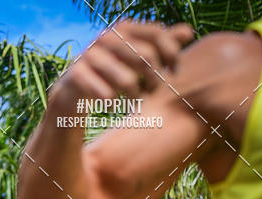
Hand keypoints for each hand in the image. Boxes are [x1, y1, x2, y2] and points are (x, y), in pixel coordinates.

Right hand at [48, 19, 192, 112]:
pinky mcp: (77, 75)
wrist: (73, 91)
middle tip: (152, 94)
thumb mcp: (136, 57)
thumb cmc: (112, 73)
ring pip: (127, 81)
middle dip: (154, 81)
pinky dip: (113, 106)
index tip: (175, 73)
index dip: (172, 54)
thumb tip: (188, 32)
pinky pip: (107, 96)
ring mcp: (90, 55)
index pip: (157, 34)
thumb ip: (161, 44)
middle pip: (145, 59)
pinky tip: (111, 107)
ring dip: (135, 98)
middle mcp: (106, 37)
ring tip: (133, 104)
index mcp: (123, 28)